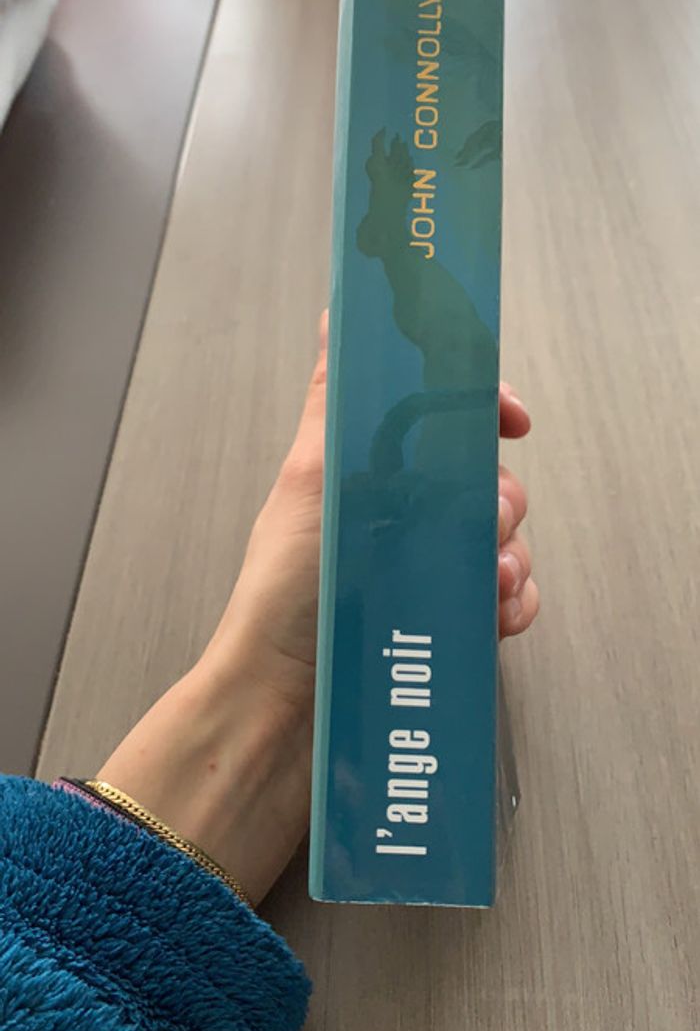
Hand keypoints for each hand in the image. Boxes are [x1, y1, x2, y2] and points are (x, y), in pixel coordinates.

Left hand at [100, 312, 537, 903]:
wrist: (284, 716)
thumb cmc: (284, 600)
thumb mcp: (311, 483)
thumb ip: (339, 402)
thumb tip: (338, 315)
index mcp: (362, 473)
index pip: (434, 417)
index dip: (478, 408)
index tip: (508, 417)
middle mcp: (395, 517)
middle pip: (480, 477)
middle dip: (497, 493)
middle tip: (485, 520)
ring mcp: (423, 572)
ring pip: (501, 538)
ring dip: (509, 552)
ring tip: (488, 580)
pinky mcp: (446, 623)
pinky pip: (508, 597)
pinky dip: (513, 600)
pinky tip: (497, 614)